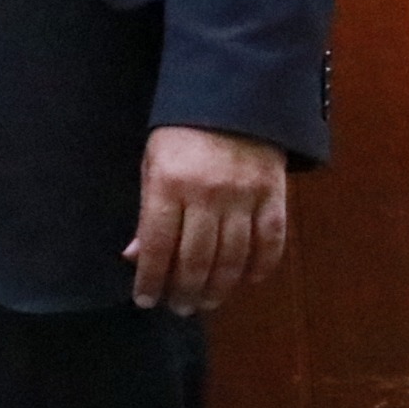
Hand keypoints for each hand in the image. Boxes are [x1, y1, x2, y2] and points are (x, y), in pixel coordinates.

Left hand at [126, 125, 290, 312]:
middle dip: (185, 290)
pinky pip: (270, 240)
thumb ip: (146, 212)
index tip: (145, 300)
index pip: (156, 245)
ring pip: (232, 257)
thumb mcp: (152, 165)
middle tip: (180, 308)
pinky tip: (247, 281)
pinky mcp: (274, 195)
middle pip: (195, 258)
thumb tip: (134, 257)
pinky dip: (260, 266)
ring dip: (219, 287)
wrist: (235, 99)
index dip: (150, 278)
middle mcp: (207, 194)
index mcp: (169, 185)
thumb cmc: (183, 135)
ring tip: (207, 302)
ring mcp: (244, 196)